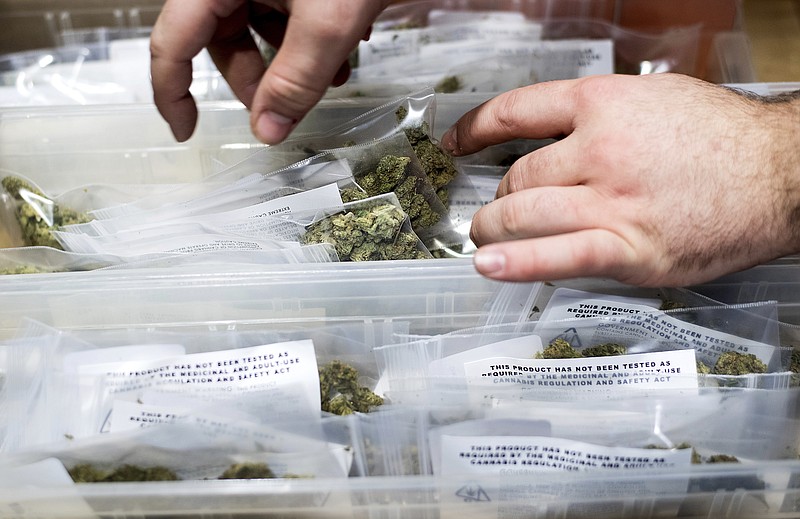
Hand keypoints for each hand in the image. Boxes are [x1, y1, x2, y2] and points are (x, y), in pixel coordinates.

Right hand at [150, 0, 388, 143]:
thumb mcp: (328, 21)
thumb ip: (297, 79)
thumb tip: (268, 129)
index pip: (172, 42)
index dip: (172, 92)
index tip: (188, 130)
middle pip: (223, 41)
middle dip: (258, 81)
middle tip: (286, 108)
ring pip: (258, 31)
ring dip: (292, 63)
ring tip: (334, 74)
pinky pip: (283, 13)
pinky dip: (308, 39)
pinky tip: (343, 46)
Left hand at [441, 73, 799, 286]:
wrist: (784, 174)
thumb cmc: (723, 139)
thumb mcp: (655, 101)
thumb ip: (601, 116)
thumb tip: (555, 135)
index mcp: (604, 104)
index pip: (516, 111)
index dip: (475, 129)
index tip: (457, 144)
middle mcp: (600, 149)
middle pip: (517, 176)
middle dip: (498, 197)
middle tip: (494, 210)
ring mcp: (613, 201)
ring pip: (524, 215)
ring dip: (495, 229)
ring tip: (487, 238)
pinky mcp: (631, 248)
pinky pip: (560, 256)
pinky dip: (518, 263)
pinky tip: (489, 266)